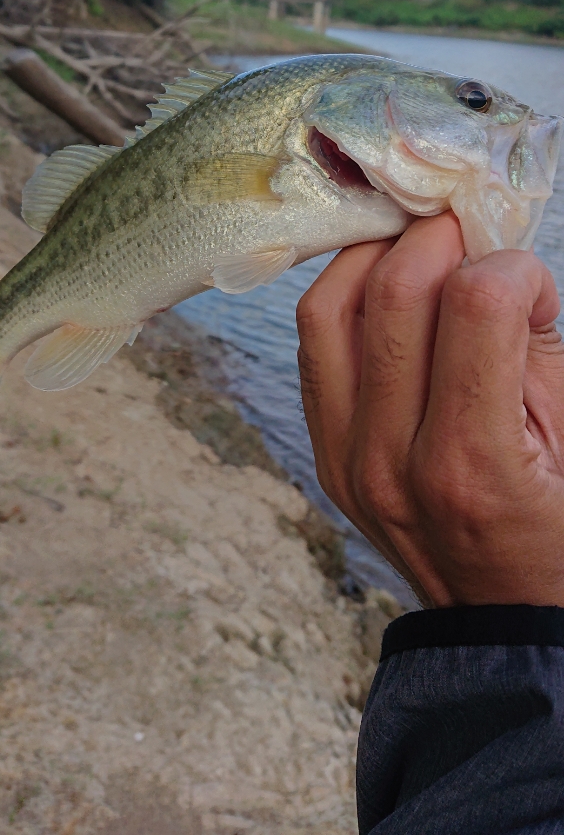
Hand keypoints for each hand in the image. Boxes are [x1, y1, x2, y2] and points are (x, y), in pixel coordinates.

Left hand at [296, 213, 563, 607]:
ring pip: (329, 308)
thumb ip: (532, 337)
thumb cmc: (557, 522)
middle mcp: (391, 461)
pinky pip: (313, 344)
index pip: (474, 304)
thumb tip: (492, 257)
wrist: (504, 616)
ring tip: (418, 251)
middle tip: (467, 235)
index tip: (529, 280)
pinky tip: (383, 290)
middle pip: (392, 293)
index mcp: (471, 463)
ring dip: (375, 257)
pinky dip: (344, 298)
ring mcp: (346, 460)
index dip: (511, 268)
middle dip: (437, 240)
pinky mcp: (325, 453)